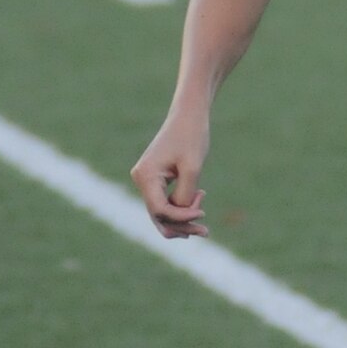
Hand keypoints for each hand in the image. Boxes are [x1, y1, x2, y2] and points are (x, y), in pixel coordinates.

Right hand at [131, 112, 210, 239]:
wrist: (188, 115)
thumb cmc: (192, 137)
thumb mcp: (192, 168)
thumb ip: (185, 195)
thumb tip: (180, 215)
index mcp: (146, 176)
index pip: (160, 210)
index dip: (182, 217)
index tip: (203, 212)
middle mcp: (140, 179)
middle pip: (158, 216)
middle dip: (182, 226)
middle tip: (205, 231)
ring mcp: (146, 180)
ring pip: (161, 213)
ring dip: (181, 222)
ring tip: (203, 229)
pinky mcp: (154, 180)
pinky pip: (164, 203)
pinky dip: (180, 210)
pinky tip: (198, 207)